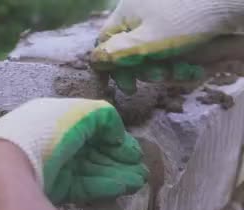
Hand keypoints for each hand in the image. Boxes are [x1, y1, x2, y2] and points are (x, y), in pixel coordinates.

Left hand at [0, 98, 147, 204]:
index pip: (89, 127)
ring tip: (139, 181)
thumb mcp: (79, 112)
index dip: (113, 138)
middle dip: (118, 159)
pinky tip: (123, 187)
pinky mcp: (51, 187)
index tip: (134, 151)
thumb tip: (118, 135)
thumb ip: (104, 117)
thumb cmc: (44, 130)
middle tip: (142, 170)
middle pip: (92, 150)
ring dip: (116, 174)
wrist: (10, 164)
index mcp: (55, 118)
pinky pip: (82, 185)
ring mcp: (53, 165)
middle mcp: (54, 141)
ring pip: (90, 169)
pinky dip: (103, 185)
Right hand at [91, 0, 243, 93]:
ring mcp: (159, 16)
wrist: (231, 4)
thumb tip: (94, 61)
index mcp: (125, 12)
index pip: (104, 43)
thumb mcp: (148, 42)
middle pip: (127, 49)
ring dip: (164, 67)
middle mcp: (138, 12)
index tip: (123, 87)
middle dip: (143, 69)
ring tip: (182, 71)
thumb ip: (117, 53)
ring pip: (150, 51)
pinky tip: (192, 66)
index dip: (109, 67)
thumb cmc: (188, 21)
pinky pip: (167, 47)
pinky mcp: (177, 23)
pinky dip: (177, 59)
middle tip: (158, 78)